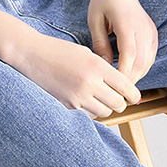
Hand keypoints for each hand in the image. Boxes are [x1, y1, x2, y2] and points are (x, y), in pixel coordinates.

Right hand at [13, 30, 141, 118]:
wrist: (32, 55)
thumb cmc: (60, 52)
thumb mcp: (87, 54)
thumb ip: (105, 70)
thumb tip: (123, 88)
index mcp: (97, 66)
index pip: (125, 86)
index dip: (133, 94)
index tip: (134, 96)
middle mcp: (90, 83)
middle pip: (118, 103)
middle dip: (121, 102)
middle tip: (119, 98)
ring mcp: (78, 97)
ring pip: (105, 112)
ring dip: (107, 108)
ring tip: (102, 99)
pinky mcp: (68, 105)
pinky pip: (89, 114)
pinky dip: (92, 110)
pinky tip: (87, 101)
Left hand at [88, 0, 157, 84]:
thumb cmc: (103, 2)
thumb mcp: (95, 22)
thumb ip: (100, 44)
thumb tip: (104, 67)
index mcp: (127, 23)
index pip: (130, 55)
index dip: (123, 74)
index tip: (114, 86)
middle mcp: (143, 28)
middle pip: (141, 62)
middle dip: (130, 80)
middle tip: (118, 93)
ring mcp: (150, 31)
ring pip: (148, 62)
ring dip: (137, 76)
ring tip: (123, 87)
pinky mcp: (153, 34)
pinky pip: (150, 57)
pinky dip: (142, 68)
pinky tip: (131, 74)